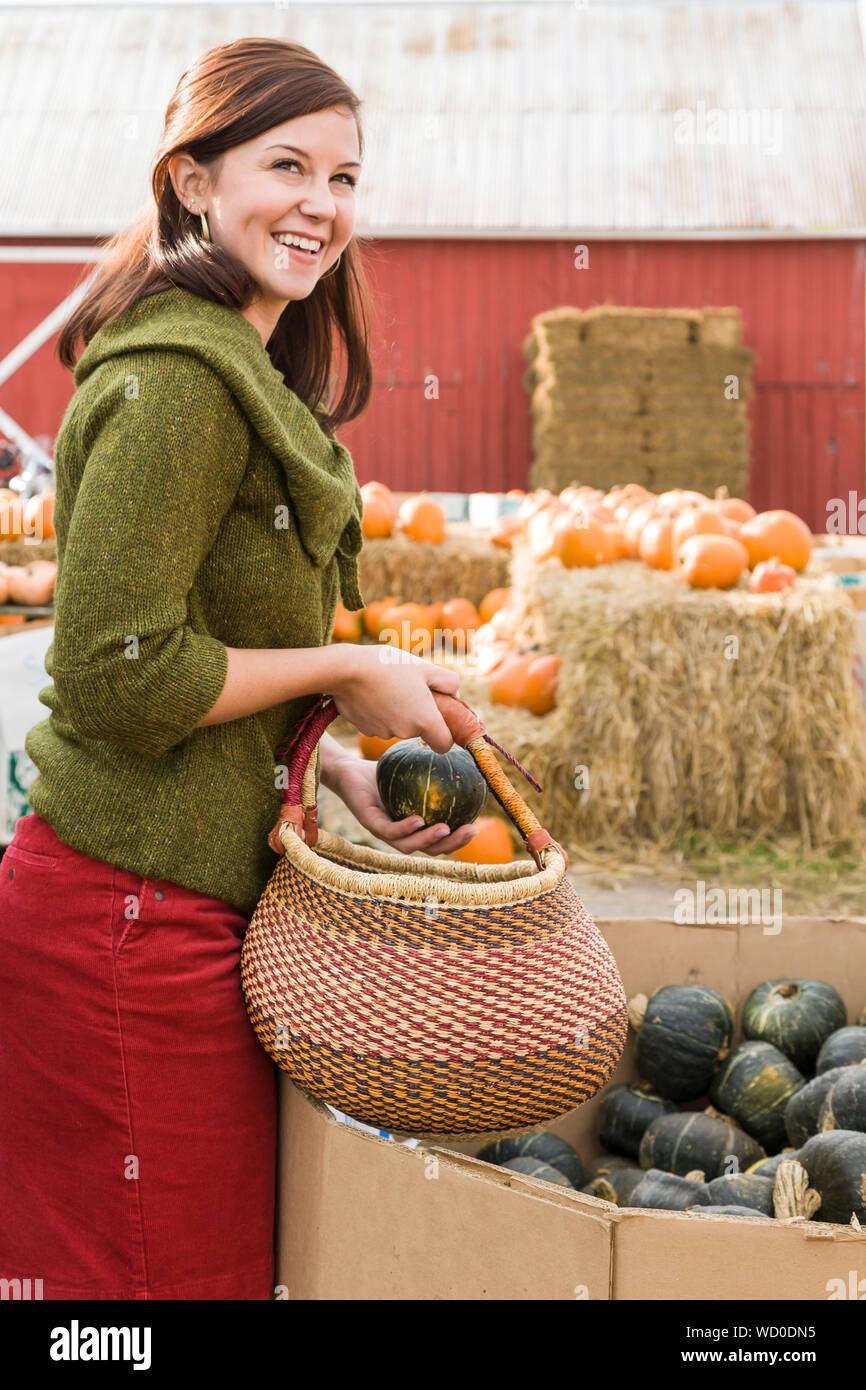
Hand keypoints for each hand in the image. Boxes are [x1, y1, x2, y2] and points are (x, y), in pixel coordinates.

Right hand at [328, 644, 460, 752]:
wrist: (346, 669)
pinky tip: (372, 693)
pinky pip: (379, 723)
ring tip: (387, 687)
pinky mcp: (364, 729)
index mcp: (425, 720)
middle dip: (417, 714)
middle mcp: (405, 732)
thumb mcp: (425, 667)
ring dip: (397, 712)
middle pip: (418, 731)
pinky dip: (378, 712)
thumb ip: (448, 682)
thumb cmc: (389, 665)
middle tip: (409, 688)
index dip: (445, 734)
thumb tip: (455, 695)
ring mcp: (382, 733)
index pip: (444, 745)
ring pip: (397, 726)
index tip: (440, 720)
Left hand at [328, 754, 480, 856]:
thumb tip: (465, 761)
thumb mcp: (413, 771)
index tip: (475, 826)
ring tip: (446, 829)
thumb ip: (434, 772)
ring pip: (409, 846)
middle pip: (428, 849)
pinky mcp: (369, 823)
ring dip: (429, 840)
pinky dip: (405, 828)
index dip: (457, 839)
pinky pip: (389, 830)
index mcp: (412, 827)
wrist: (348, 769)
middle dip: (451, 844)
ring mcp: (383, 832)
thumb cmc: (382, 772)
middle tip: (470, 831)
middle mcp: (399, 834)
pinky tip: (419, 819)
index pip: (438, 840)